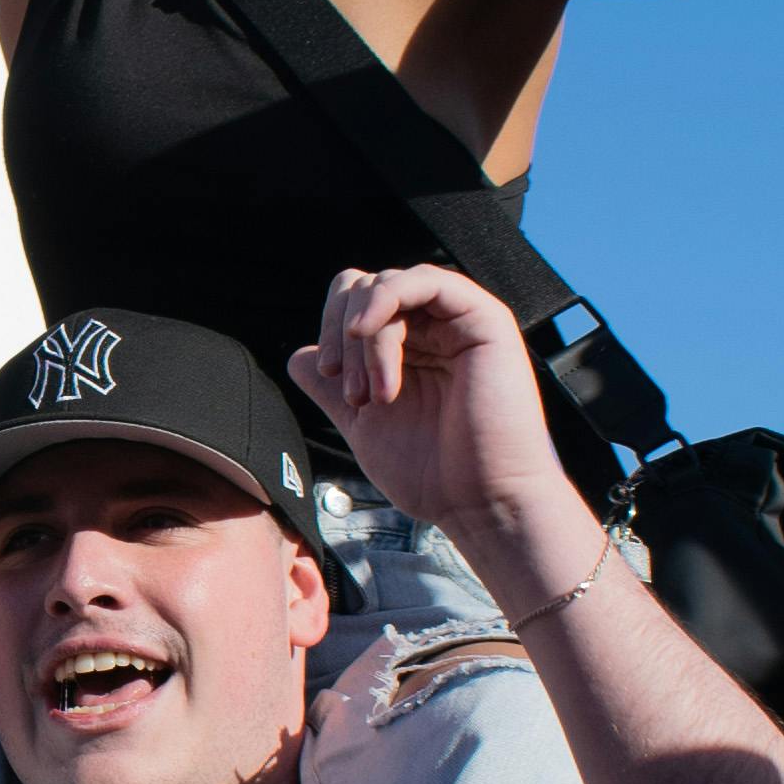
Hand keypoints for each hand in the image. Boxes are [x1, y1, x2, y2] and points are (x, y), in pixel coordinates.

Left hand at [290, 262, 563, 541]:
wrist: (481, 503)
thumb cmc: (433, 474)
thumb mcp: (364, 425)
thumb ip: (332, 389)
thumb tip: (299, 357)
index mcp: (410, 350)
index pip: (355, 305)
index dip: (331, 329)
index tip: (328, 377)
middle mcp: (435, 329)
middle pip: (364, 287)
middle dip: (342, 335)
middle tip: (354, 394)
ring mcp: (459, 321)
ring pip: (386, 285)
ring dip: (365, 337)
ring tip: (374, 394)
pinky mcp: (483, 318)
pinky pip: (424, 281)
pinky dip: (384, 299)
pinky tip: (365, 332)